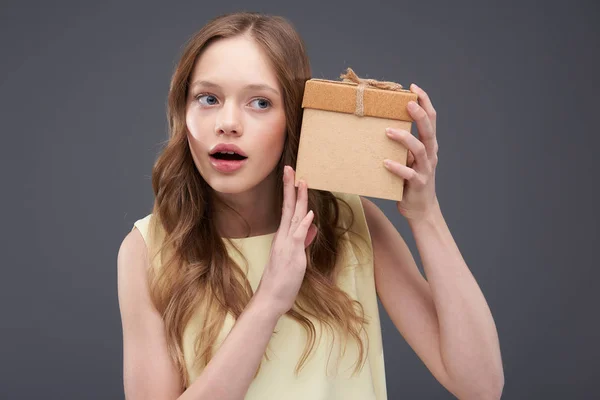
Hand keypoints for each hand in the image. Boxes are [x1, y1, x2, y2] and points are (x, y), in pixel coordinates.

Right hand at [254, 166, 317, 317]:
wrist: (270, 298)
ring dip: (298, 199)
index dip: (291, 193)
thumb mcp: (296, 257)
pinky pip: (297, 237)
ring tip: (301, 181)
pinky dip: (303, 224)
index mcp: (284, 237)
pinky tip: (308, 213)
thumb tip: (312, 225)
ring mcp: (286, 245)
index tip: (293, 176)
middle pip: (288, 207)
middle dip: (290, 187)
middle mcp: (283, 237)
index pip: (288, 210)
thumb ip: (303, 240)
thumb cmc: (282, 280)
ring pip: (293, 217)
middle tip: (291, 168)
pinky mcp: (291, 256)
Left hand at [384, 83, 439, 221]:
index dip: (425, 102)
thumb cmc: (411, 181)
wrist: (421, 209)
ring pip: (419, 149)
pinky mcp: (417, 184)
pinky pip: (408, 174)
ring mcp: (425, 169)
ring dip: (404, 138)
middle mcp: (430, 155)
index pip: (431, 119)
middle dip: (420, 114)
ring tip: (388, 131)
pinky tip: (385, 162)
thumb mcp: (409, 159)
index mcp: (429, 146)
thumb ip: (402, 145)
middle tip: (408, 102)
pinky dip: (397, 167)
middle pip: (429, 130)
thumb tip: (382, 125)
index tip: (414, 87)